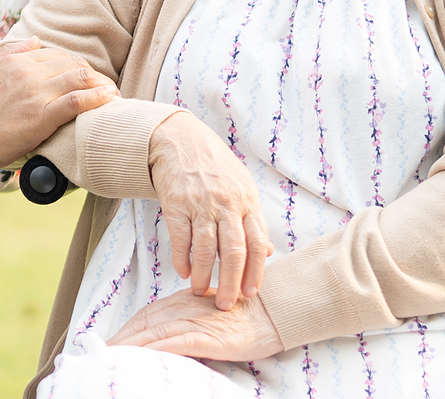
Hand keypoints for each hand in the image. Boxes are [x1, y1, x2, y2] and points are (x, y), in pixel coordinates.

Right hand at [0, 38, 115, 173]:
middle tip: (102, 83)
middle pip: (71, 63)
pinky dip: (97, 97)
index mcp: (15, 62)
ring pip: (79, 77)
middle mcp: (28, 73)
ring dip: (100, 82)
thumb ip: (9, 53)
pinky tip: (108, 98)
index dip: (73, 63)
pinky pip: (77, 101)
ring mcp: (37, 94)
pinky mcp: (43, 116)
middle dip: (90, 72)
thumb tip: (34, 40)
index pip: (55, 54)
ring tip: (112, 91)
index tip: (82, 74)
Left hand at [108, 288, 283, 361]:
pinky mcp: (208, 336)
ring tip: (113, 357)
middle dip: (122, 339)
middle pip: (144, 323)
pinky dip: (159, 349)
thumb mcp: (209, 312)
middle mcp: (184, 307)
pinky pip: (178, 342)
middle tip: (102, 353)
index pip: (146, 315)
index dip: (127, 328)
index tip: (110, 342)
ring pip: (156, 332)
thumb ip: (188, 319)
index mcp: (183, 300)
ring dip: (132, 345)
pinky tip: (145, 355)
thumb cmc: (243, 315)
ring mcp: (195, 321)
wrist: (272, 312)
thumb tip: (166, 336)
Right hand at [148, 111, 270, 309]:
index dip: (256, 272)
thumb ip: (253, 220)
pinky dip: (182, 259)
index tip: (251, 294)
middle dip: (230, 283)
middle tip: (226, 305)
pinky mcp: (176, 203)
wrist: (180, 139)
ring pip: (205, 249)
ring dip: (203, 275)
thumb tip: (269, 252)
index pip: (257, 243)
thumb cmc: (215, 167)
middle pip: (233, 251)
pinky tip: (183, 271)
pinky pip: (180, 238)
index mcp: (247, 201)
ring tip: (200, 291)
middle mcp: (227, 203)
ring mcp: (200, 203)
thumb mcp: (242, 187)